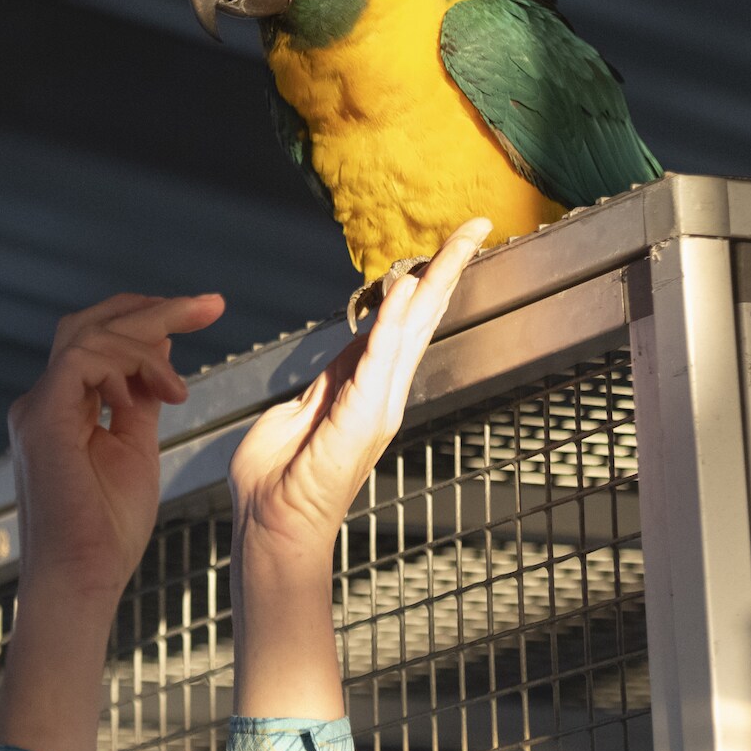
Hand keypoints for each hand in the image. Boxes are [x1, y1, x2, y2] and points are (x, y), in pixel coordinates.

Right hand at [8, 292, 226, 600]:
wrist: (82, 581)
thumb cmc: (106, 531)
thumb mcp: (135, 448)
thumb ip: (140, 400)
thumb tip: (158, 355)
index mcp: (62, 407)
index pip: (98, 339)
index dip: (147, 319)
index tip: (202, 313)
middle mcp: (43, 401)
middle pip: (91, 324)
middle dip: (153, 309)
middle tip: (210, 306)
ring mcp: (37, 408)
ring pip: (88, 335)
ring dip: (147, 345)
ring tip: (179, 389)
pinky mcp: (41, 420)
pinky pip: (81, 361)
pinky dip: (124, 367)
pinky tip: (154, 397)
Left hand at [227, 217, 490, 718]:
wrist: (272, 525)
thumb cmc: (279, 478)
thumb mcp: (300, 413)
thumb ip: (325, 385)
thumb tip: (342, 364)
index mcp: (364, 386)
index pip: (399, 320)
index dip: (422, 280)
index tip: (444, 244)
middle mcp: (380, 391)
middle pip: (421, 316)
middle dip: (448, 268)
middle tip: (478, 225)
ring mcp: (375, 403)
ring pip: (410, 328)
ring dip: (434, 281)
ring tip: (458, 242)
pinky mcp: (359, 416)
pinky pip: (377, 358)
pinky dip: (392, 322)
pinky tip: (407, 288)